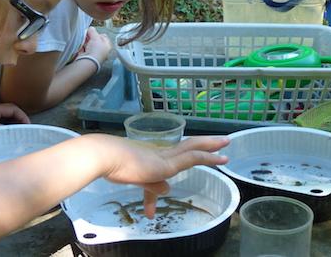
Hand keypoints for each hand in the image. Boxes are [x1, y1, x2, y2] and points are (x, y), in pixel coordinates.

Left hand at [0, 103, 29, 136]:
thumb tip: (12, 130)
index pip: (13, 108)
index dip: (22, 116)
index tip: (28, 126)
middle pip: (11, 110)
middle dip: (20, 118)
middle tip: (26, 129)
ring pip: (5, 115)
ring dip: (14, 121)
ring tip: (19, 132)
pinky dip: (7, 125)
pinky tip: (6, 134)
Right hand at [77, 27, 111, 62]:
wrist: (89, 61)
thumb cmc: (96, 49)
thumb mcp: (96, 38)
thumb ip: (93, 31)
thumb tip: (90, 28)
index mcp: (107, 47)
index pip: (104, 37)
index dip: (98, 34)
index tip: (93, 33)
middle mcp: (101, 51)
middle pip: (96, 41)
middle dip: (91, 37)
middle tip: (86, 33)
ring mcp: (94, 54)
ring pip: (89, 45)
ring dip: (86, 40)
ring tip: (82, 37)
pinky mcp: (87, 56)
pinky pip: (84, 49)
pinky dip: (82, 45)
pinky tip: (80, 42)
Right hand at [97, 135, 229, 217]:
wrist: (104, 156)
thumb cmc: (111, 165)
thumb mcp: (135, 179)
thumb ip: (152, 186)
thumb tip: (167, 190)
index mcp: (151, 154)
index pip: (172, 156)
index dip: (184, 156)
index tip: (195, 156)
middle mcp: (160, 151)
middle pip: (188, 145)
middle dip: (205, 144)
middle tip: (221, 141)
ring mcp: (165, 156)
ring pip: (194, 148)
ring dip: (211, 147)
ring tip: (226, 144)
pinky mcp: (167, 163)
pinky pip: (193, 158)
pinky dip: (208, 157)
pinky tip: (220, 158)